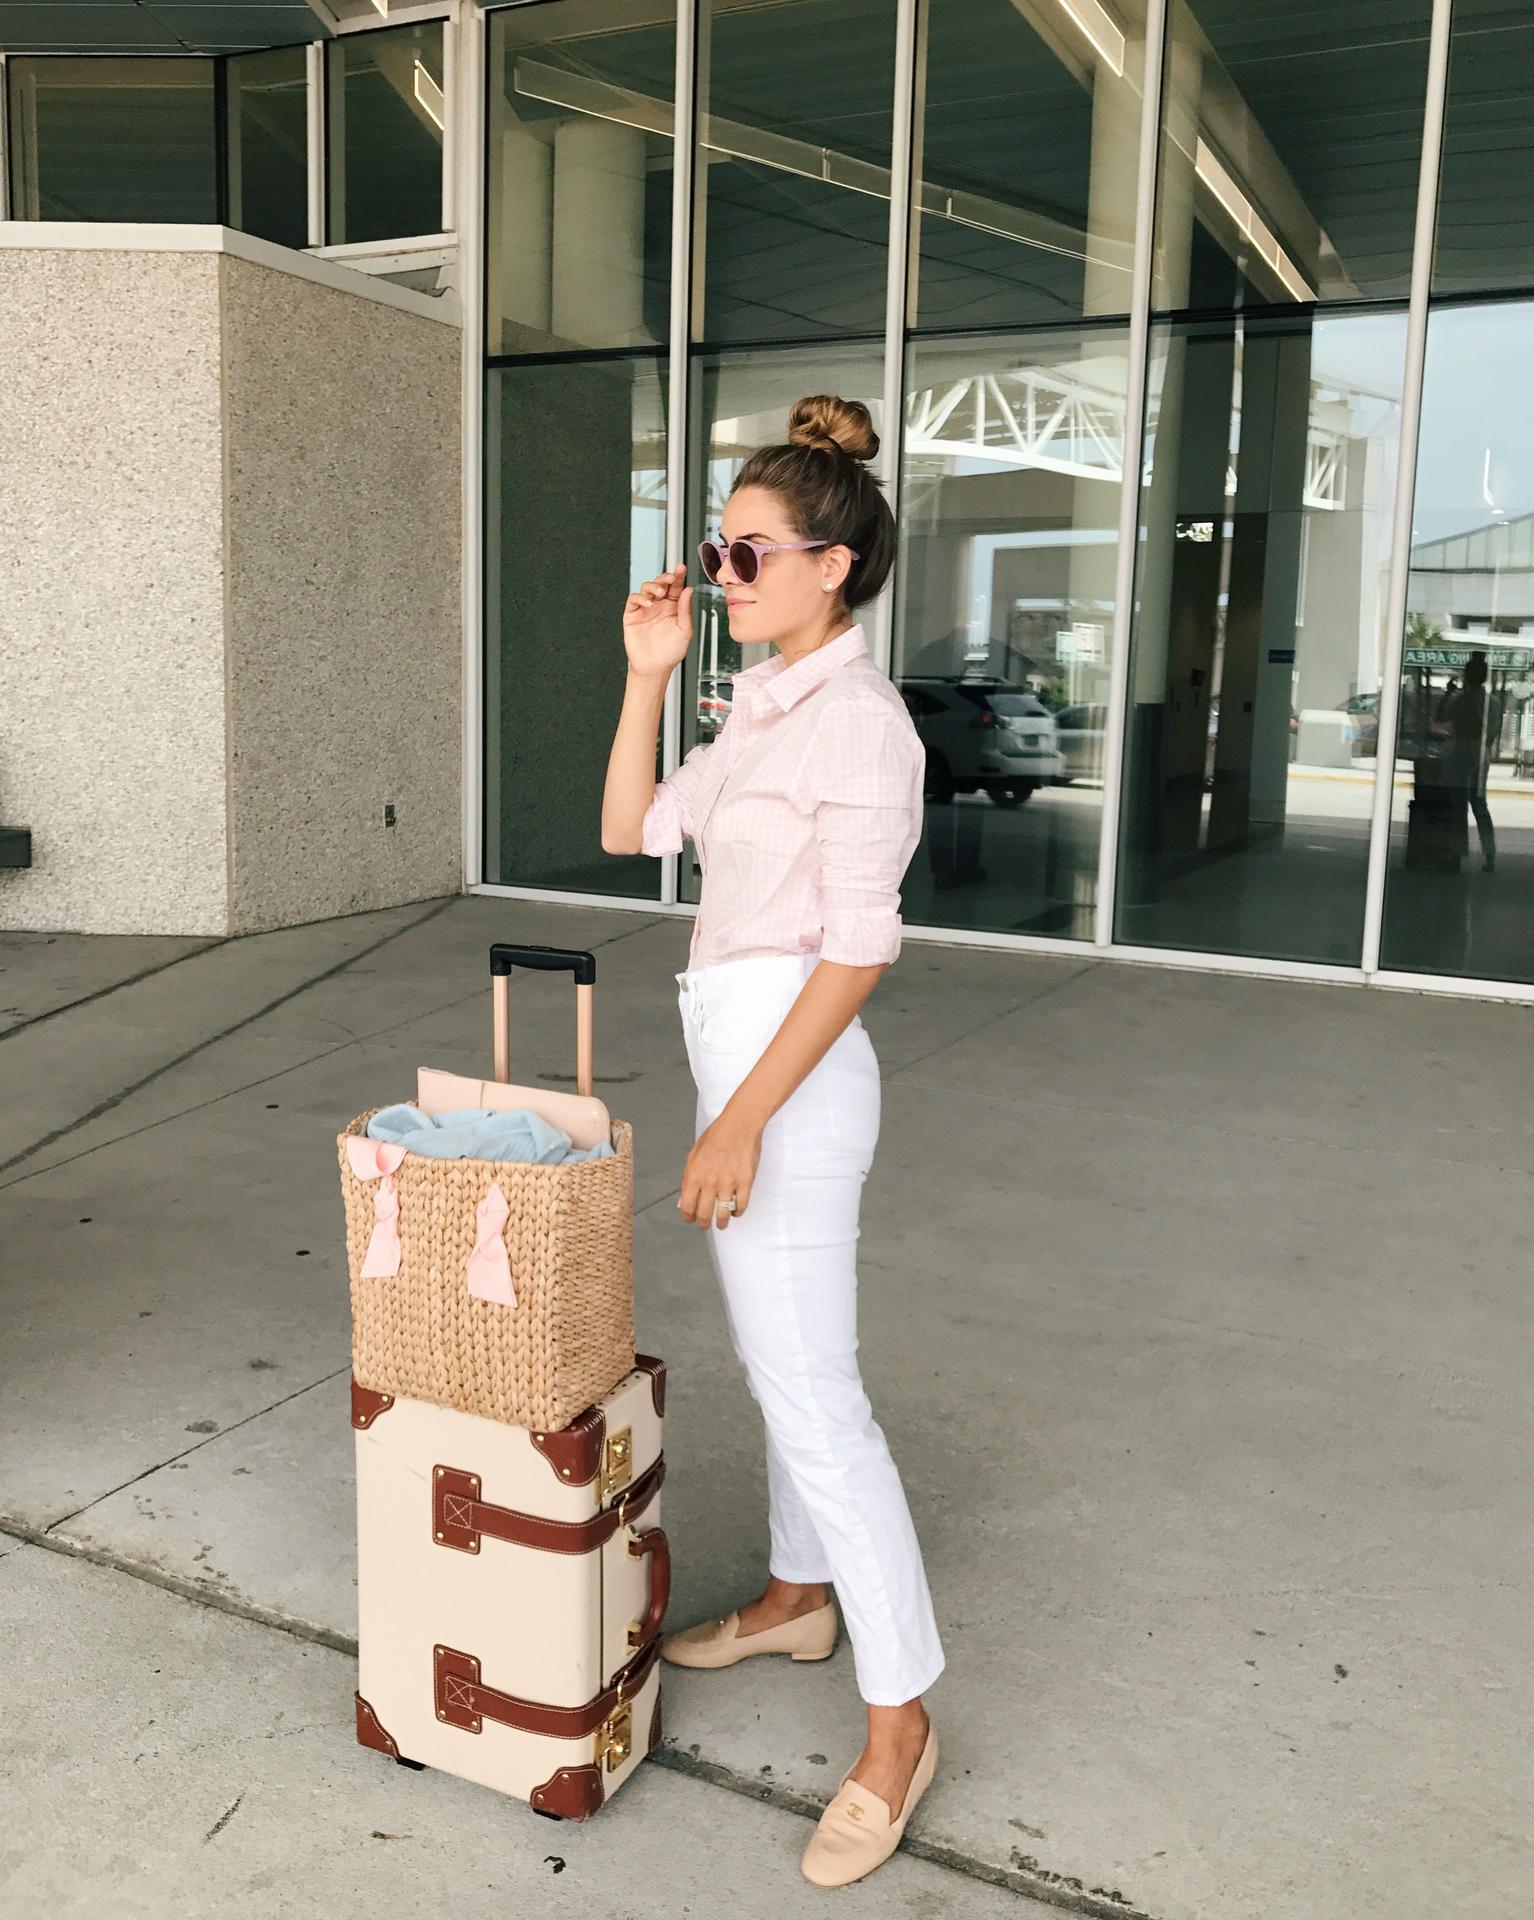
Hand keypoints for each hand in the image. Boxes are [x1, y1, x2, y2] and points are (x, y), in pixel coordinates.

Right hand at [623, 563, 692, 680]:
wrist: (655, 668)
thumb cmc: (671, 652)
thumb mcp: (684, 630)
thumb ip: (686, 610)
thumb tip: (688, 590)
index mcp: (674, 607)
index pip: (676, 587)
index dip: (678, 576)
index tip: (681, 568)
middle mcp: (660, 605)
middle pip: (661, 583)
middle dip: (665, 577)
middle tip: (671, 577)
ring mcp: (645, 609)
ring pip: (647, 588)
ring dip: (653, 586)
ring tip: (660, 592)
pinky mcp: (632, 615)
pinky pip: (634, 600)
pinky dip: (640, 598)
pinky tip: (648, 602)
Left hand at [678, 1106, 761, 1231]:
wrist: (739, 1125)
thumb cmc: (716, 1137)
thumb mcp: (693, 1155)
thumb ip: (688, 1178)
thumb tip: (685, 1198)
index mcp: (694, 1175)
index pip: (687, 1207)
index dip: (688, 1217)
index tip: (691, 1219)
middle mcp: (710, 1181)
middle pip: (704, 1215)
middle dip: (703, 1224)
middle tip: (705, 1225)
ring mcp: (729, 1183)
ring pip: (723, 1215)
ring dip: (721, 1223)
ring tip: (722, 1224)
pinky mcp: (745, 1182)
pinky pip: (741, 1206)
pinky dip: (737, 1212)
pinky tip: (735, 1211)